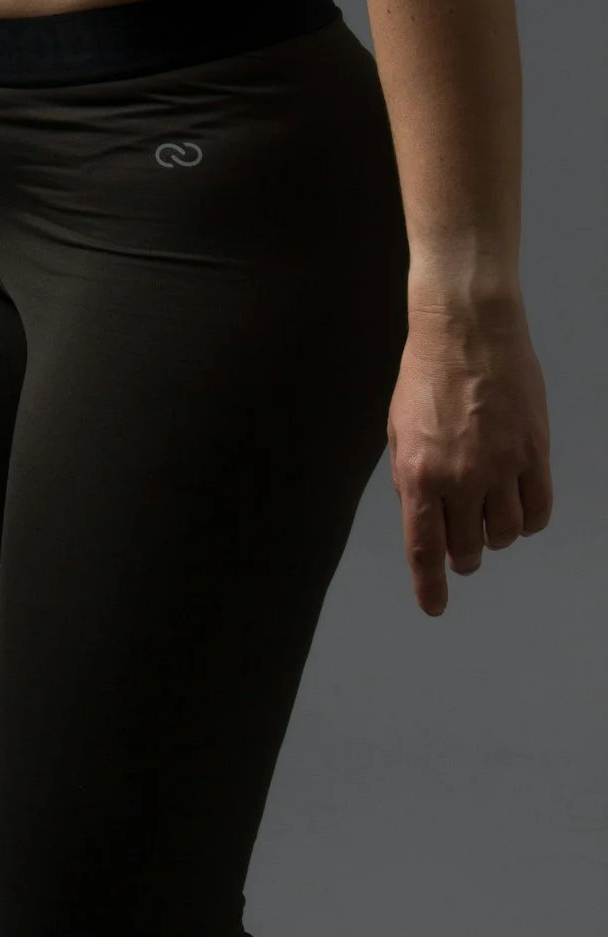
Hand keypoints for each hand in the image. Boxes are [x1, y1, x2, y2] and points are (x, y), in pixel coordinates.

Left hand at [387, 301, 551, 615]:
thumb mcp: (399, 429)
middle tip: (462, 548)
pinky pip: (537, 512)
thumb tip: (424, 516)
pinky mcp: (533, 454)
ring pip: (504, 534)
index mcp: (418, 472)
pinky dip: (527, 521)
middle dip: (462, 555)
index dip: (430, 585)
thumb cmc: (425, 374)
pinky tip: (517, 510)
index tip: (435, 606)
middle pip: (466, 548)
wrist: (466, 329)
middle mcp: (459, 477)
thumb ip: (412, 477)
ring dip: (494, 537)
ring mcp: (500, 467)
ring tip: (486, 518)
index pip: (424, 548)